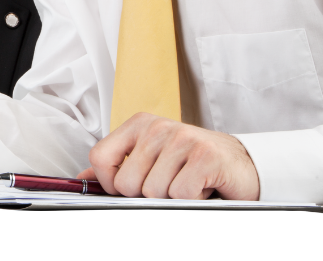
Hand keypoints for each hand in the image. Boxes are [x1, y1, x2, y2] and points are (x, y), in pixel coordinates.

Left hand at [76, 112, 259, 199]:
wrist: (241, 164)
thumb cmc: (192, 164)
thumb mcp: (150, 160)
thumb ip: (116, 168)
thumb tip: (81, 180)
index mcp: (139, 124)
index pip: (99, 157)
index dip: (109, 183)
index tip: (128, 189)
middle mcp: (157, 126)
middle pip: (126, 183)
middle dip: (146, 194)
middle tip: (169, 183)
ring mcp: (181, 138)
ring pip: (153, 192)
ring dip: (172, 197)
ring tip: (187, 182)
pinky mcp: (204, 155)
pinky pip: (180, 194)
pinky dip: (192, 198)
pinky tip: (202, 185)